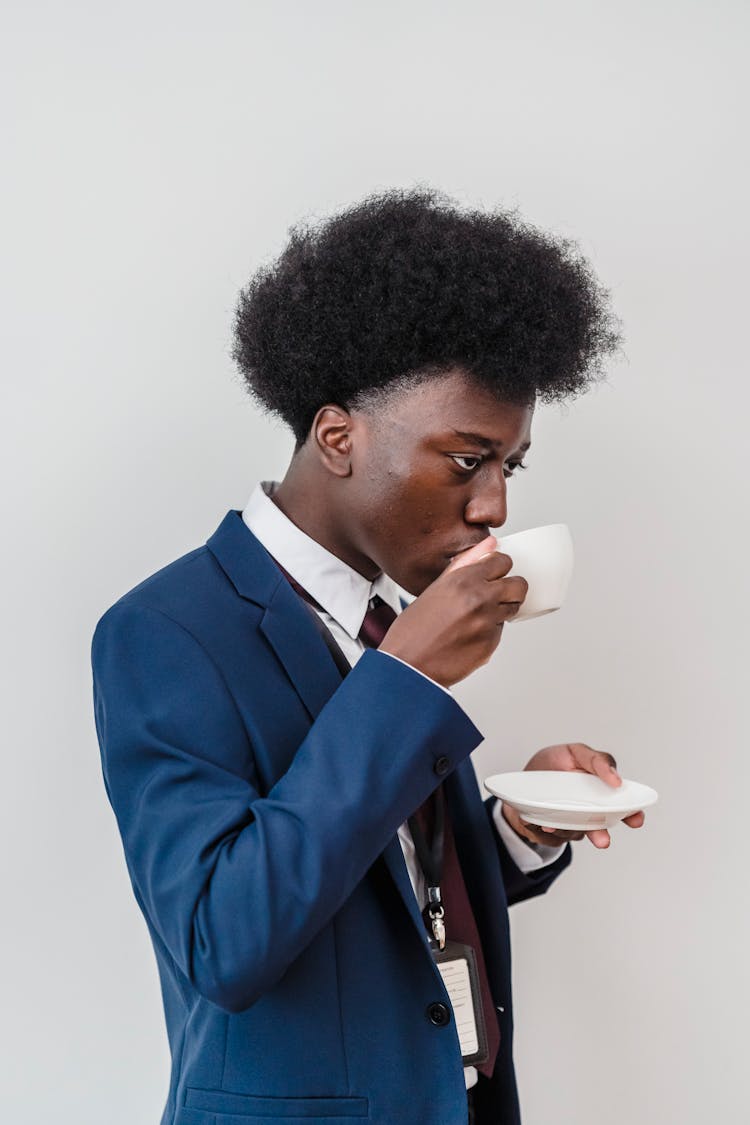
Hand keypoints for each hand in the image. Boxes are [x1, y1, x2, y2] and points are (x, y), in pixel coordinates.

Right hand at [379, 536, 527, 686]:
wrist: (408, 667)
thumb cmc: (413, 630)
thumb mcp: (435, 588)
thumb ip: (466, 563)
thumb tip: (490, 544)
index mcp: (464, 580)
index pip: (503, 561)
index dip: (498, 567)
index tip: (492, 573)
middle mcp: (480, 599)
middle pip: (519, 584)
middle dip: (510, 587)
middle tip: (494, 594)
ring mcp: (488, 623)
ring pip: (513, 608)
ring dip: (501, 609)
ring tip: (476, 616)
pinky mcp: (491, 645)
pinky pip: (500, 631)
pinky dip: (488, 631)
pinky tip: (467, 635)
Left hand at [501, 742, 645, 849]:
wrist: (520, 783)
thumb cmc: (552, 765)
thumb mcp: (573, 752)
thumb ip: (596, 760)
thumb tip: (616, 779)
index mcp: (600, 792)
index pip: (621, 804)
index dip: (630, 811)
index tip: (633, 814)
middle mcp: (589, 812)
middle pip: (600, 827)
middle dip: (600, 833)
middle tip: (603, 840)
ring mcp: (572, 824)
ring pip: (574, 833)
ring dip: (565, 830)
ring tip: (553, 825)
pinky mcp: (554, 833)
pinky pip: (554, 835)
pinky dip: (548, 830)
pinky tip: (543, 825)